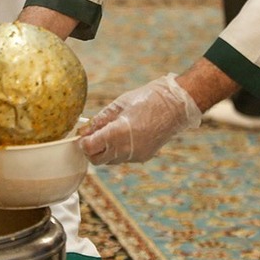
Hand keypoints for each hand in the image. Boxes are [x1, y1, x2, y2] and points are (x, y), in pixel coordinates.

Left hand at [79, 74, 201, 164]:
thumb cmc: (147, 99)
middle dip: (91, 150)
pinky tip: (124, 135)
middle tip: (92, 136)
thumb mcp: (120, 104)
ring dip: (105, 150)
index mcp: (117, 133)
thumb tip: (84, 130)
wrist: (176, 105)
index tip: (83, 134)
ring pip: (110, 160)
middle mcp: (126, 149)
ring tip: (110, 132)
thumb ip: (100, 119)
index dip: (82, 142)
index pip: (89, 148)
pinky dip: (119, 150)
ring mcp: (135, 155)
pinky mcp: (143, 157)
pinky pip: (123, 157)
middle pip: (97, 160)